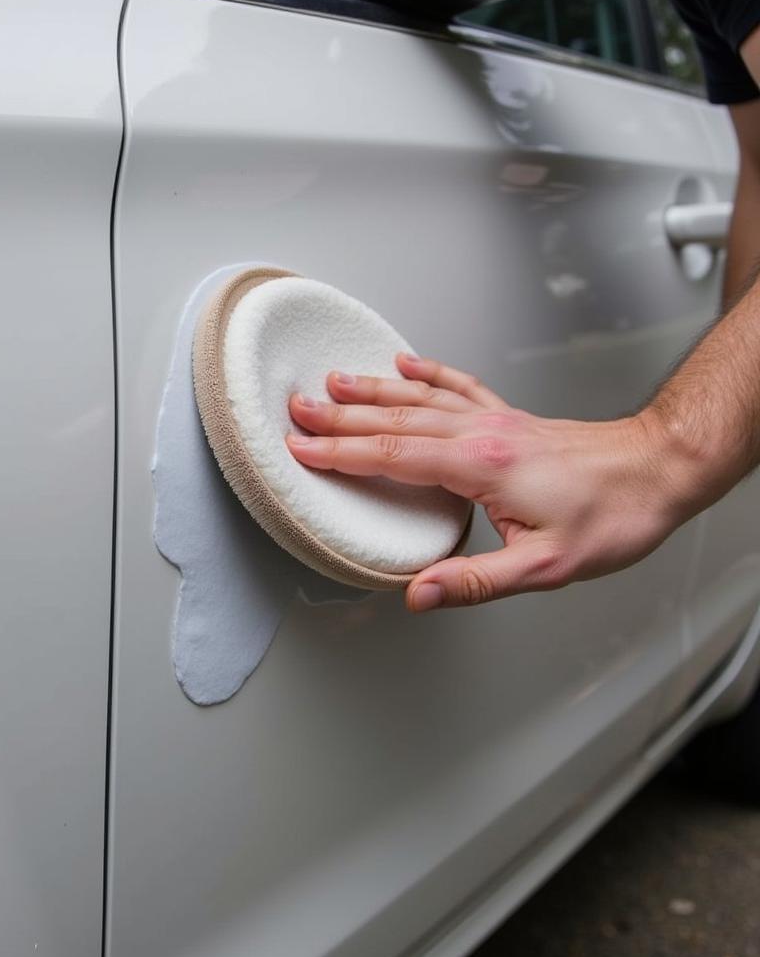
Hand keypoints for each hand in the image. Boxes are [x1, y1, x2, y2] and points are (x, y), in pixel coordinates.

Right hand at [285, 354, 694, 610]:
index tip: (301, 448)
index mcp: (478, 466)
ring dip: (371, 390)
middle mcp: (479, 433)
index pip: (392, 455)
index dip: (341, 453)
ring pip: (419, 397)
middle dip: (340, 416)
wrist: (658, 470)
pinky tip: (407, 363)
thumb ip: (475, 581)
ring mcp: (493, 419)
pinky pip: (458, 385)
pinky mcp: (508, 417)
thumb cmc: (610, 516)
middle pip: (395, 420)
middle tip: (297, 408)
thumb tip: (418, 593)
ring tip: (333, 381)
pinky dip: (427, 372)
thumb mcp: (545, 567)